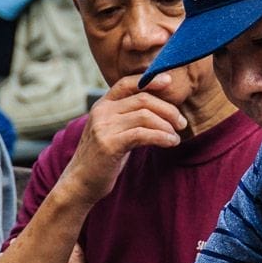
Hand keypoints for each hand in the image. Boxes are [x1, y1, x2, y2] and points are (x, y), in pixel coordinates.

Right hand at [56, 73, 185, 206]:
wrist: (80, 182)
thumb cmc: (101, 158)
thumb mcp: (111, 131)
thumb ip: (126, 117)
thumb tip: (159, 108)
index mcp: (101, 106)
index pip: (126, 83)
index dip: (149, 80)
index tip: (169, 81)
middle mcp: (101, 112)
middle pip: (142, 99)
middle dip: (168, 109)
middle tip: (181, 123)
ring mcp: (104, 128)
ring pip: (145, 116)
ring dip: (167, 126)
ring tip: (175, 137)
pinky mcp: (109, 144)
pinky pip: (143, 134)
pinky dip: (162, 137)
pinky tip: (170, 143)